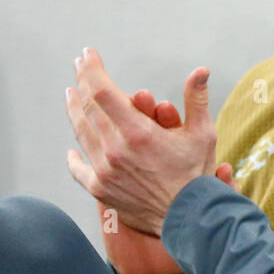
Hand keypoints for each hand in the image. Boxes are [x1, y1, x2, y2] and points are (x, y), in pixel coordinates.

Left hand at [65, 47, 218, 235]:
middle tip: (80, 67)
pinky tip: (71, 150)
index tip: (88, 54)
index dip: (92, 70)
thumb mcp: (203, 134)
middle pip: (87, 108)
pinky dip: (73, 157)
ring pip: (81, 133)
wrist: (189, 219)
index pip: (103, 91)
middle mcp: (115, 149)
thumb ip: (196, 100)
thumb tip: (201, 70)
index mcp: (138, 132)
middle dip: (82, 82)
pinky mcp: (100, 189)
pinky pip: (79, 169)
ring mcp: (104, 170)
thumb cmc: (198, 175)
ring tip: (71, 96)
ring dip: (74, 110)